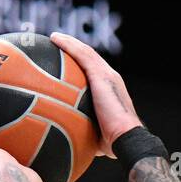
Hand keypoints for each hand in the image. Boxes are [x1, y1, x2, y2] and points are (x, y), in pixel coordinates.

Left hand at [50, 32, 140, 155]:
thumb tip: (66, 143)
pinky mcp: (101, 74)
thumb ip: (83, 133)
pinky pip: (82, 54)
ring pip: (86, 52)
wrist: (126, 138)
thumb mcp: (94, 137)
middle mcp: (110, 78)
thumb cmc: (112, 143)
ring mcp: (107, 75)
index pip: (94, 73)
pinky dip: (69, 45)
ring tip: (54, 38)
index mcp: (109, 91)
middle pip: (90, 59)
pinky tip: (54, 39)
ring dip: (70, 43)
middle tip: (58, 46)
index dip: (81, 66)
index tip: (67, 64)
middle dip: (75, 51)